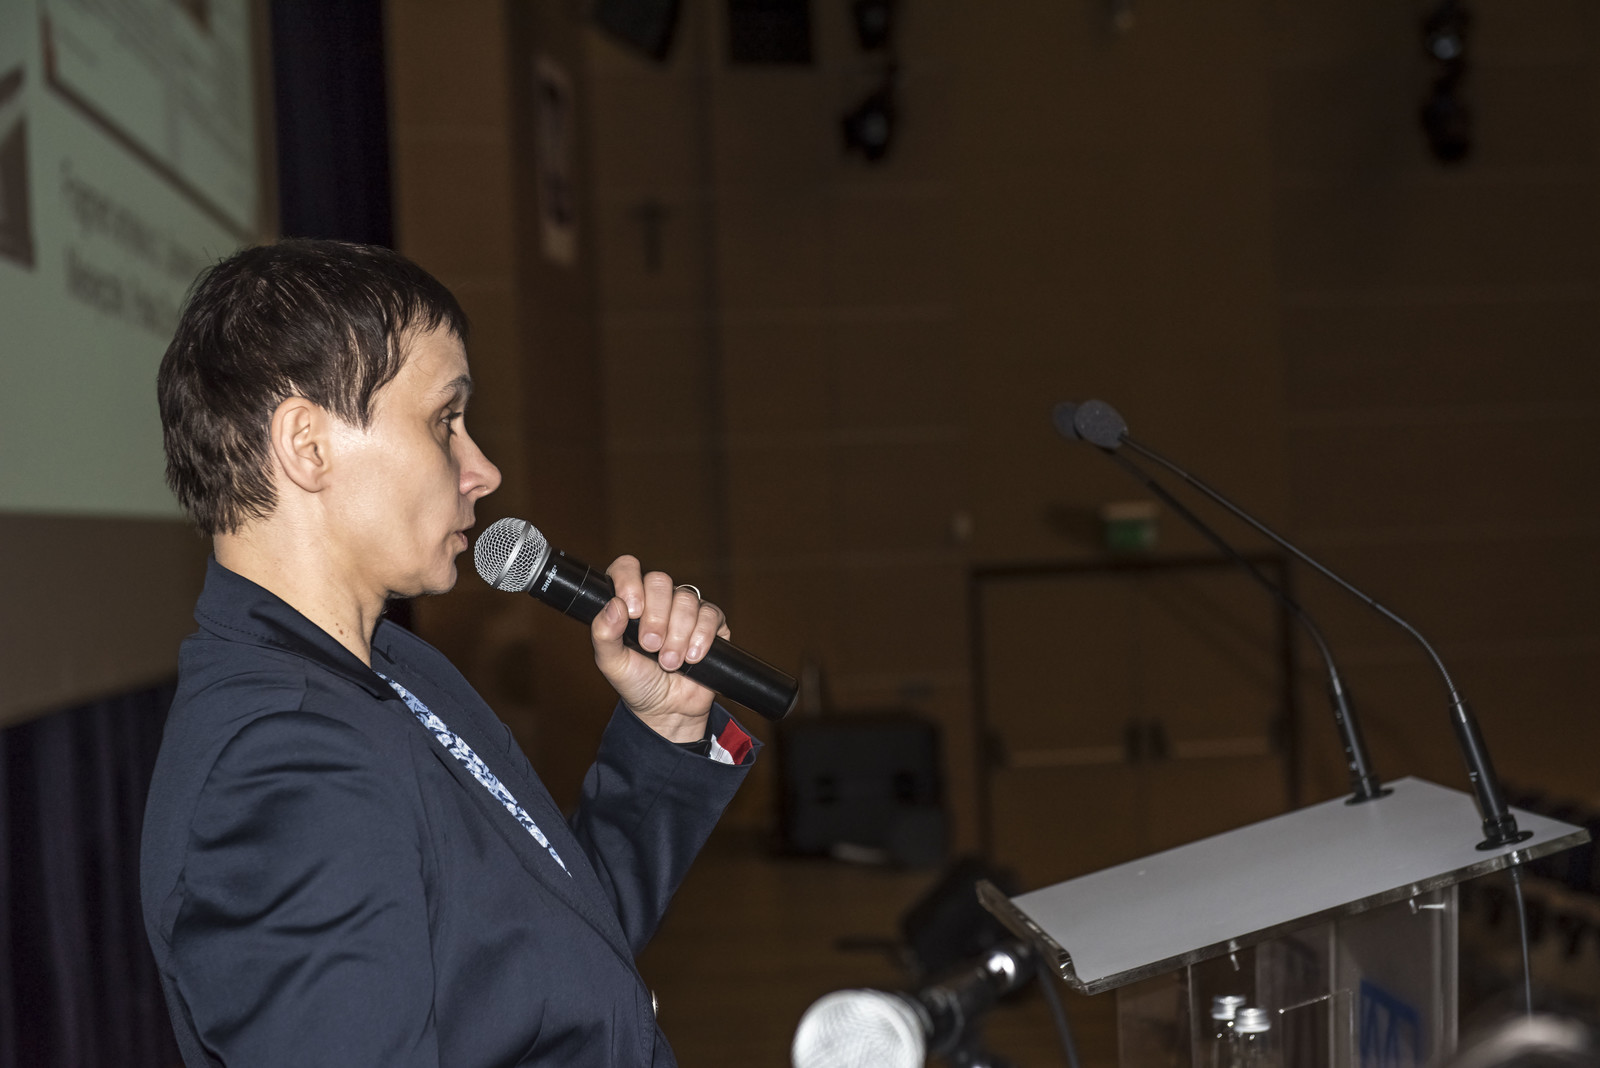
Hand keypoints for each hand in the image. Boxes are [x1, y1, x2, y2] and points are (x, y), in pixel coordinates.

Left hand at [590, 555, 729, 741]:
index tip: (632, 610)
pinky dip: (701, 638)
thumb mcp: (612, 663)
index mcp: (630, 602)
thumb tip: (613, 606)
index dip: (630, 581)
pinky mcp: (711, 623)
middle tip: (650, 646)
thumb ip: (603, 634)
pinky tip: (692, 657)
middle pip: (660, 581)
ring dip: (677, 635)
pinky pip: (710, 615)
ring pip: (685, 600)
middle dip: (655, 617)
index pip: (627, 569)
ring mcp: (685, 609)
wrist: (669, 710)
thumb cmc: (638, 682)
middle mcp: (658, 600)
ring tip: (669, 662)